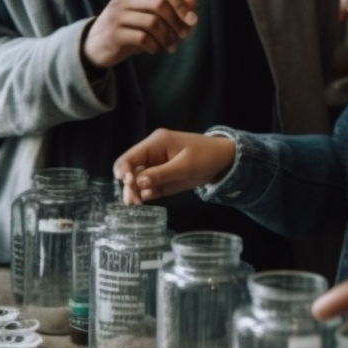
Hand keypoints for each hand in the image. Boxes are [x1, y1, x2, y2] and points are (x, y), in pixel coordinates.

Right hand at [82, 0, 198, 68]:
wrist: (94, 48)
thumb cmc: (127, 32)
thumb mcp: (148, 19)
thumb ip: (171, 10)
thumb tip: (194, 2)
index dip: (180, 3)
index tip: (192, 20)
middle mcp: (123, 0)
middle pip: (159, 3)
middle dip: (177, 22)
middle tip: (183, 37)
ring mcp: (115, 16)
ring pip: (152, 22)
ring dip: (167, 37)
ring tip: (170, 47)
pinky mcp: (112, 34)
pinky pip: (142, 38)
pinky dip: (154, 46)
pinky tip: (155, 50)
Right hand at [113, 128, 237, 202]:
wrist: (223, 161)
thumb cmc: (205, 157)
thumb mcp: (185, 166)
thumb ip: (161, 174)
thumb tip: (137, 182)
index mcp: (155, 143)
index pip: (130, 156)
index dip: (124, 170)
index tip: (128, 184)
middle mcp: (151, 154)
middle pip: (130, 170)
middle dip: (128, 185)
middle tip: (132, 201)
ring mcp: (155, 166)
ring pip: (136, 180)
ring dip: (134, 192)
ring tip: (137, 204)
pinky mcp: (161, 178)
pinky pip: (147, 186)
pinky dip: (144, 194)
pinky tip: (145, 200)